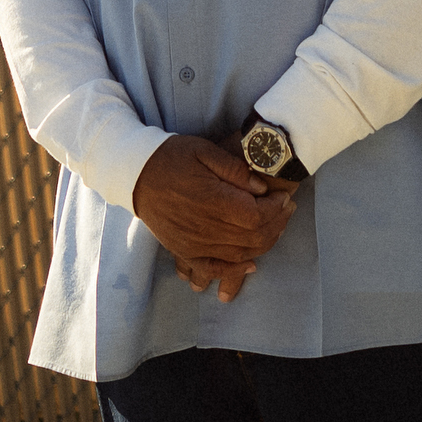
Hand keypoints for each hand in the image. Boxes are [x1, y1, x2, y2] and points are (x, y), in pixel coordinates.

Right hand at [133, 133, 297, 302]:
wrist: (135, 174)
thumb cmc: (171, 157)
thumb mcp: (204, 150)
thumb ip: (235, 169)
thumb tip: (261, 188)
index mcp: (211, 200)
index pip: (256, 215)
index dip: (276, 209)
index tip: (284, 197)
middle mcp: (204, 226)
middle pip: (253, 237)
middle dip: (277, 224)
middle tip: (287, 210)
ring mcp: (193, 243)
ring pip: (239, 254)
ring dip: (263, 244)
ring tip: (275, 227)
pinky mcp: (184, 250)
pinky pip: (212, 268)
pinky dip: (233, 270)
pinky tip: (250, 265)